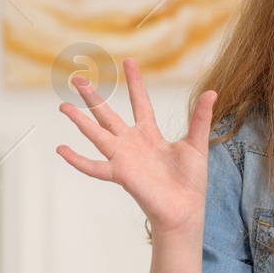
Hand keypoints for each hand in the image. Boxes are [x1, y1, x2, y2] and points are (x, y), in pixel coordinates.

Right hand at [56, 57, 217, 237]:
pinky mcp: (121, 174)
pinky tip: (61, 149)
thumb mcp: (197, 145)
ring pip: (97, 135)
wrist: (185, 210)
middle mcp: (132, 143)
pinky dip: (78, 160)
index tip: (128, 61)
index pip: (139, 103)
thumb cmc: (190, 182)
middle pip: (108, 115)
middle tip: (77, 79)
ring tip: (63, 105)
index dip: (134, 83)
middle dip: (93, 97)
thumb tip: (212, 92)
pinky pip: (94, 167)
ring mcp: (124, 158)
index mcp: (150, 134)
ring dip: (80, 120)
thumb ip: (200, 119)